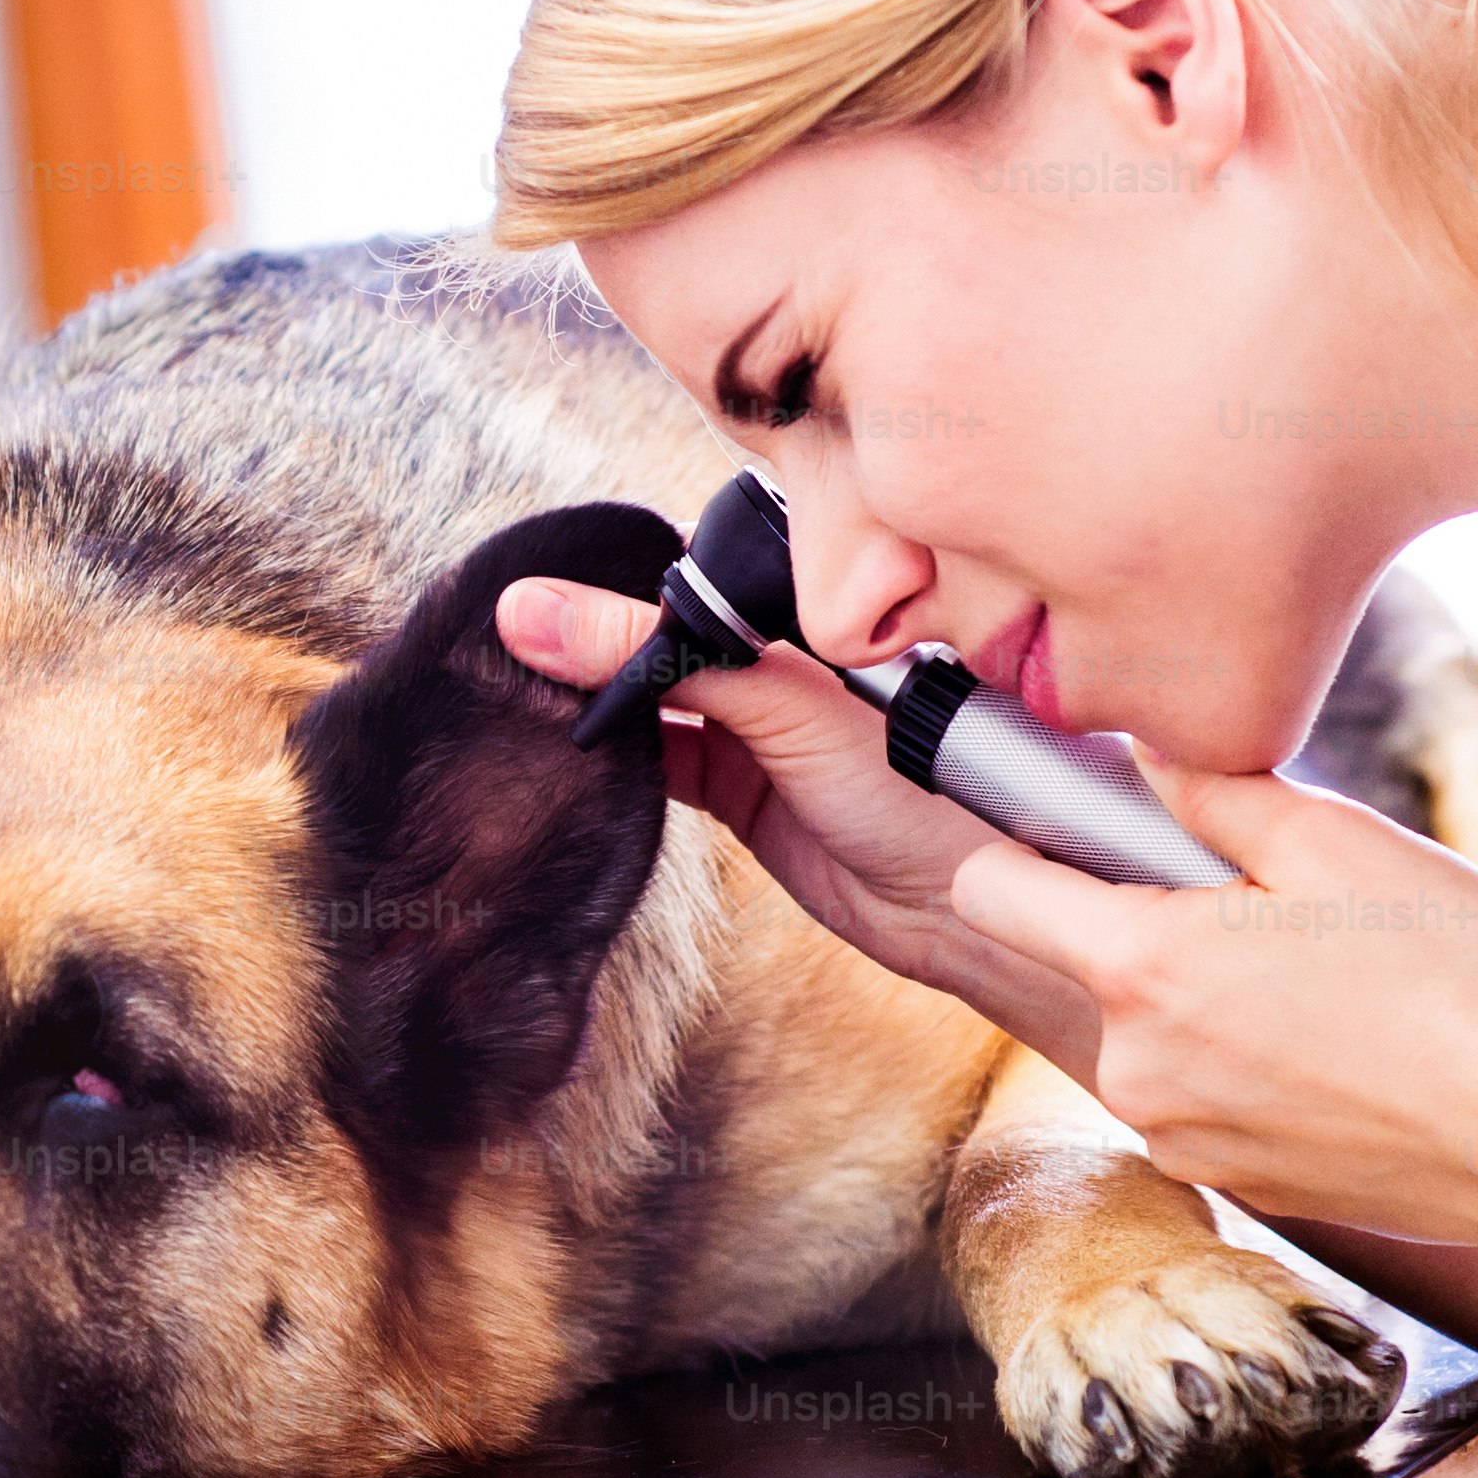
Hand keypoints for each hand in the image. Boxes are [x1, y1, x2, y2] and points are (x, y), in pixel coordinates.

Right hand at [494, 578, 1100, 1062]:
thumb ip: (668, 657)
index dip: (613, 571)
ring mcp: (761, 724)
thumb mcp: (790, 706)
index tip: (529, 580)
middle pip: (663, 629)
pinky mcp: (742, 790)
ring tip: (515, 694)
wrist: (976, 912)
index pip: (691, 564)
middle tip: (501, 641)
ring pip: (654, 695)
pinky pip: (661, 757)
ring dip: (597, 700)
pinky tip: (569, 753)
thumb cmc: (928, 785)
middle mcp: (783, 655)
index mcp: (811, 604)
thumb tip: (536, 613)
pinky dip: (616, 758)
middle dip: (593, 635)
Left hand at [942, 756, 1477, 1249]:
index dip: (1020, 844)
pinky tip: (1342, 1055)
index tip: (1073, 829)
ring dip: (1208, 1004)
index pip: (990, 891)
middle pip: (1090, 963)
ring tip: (1325, 989)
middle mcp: (1133, 1066)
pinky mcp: (1232, 1184)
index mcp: (1139, 966)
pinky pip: (1205, 1100)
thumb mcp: (1334, 842)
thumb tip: (1142, 750)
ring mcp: (1179, 1137)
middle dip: (1158, 926)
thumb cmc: (1451, 978)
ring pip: (1154, 1036)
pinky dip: (1249, 1071)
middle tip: (1273, 910)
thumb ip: (1212, 788)